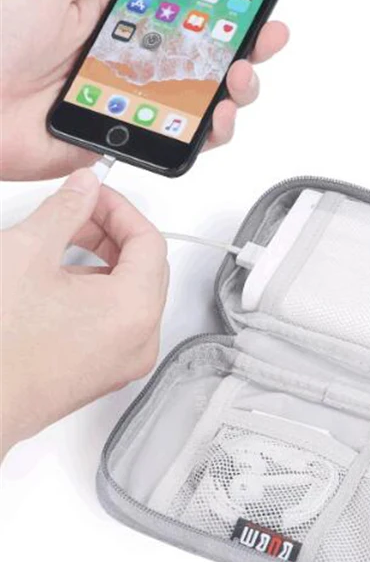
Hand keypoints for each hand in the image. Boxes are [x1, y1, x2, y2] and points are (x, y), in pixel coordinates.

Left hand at [0, 0, 289, 180]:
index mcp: (121, 22)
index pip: (185, 11)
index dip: (222, 4)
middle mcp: (138, 62)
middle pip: (208, 55)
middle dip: (249, 44)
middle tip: (266, 34)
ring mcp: (143, 101)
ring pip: (209, 98)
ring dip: (238, 87)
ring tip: (241, 75)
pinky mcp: (140, 136)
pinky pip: (188, 139)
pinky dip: (213, 131)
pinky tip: (217, 115)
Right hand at [0, 169, 167, 459]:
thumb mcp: (27, 254)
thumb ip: (65, 210)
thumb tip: (85, 187)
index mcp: (135, 310)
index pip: (149, 241)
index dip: (120, 209)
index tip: (94, 194)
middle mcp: (140, 340)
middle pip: (145, 268)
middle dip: (111, 234)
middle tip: (76, 214)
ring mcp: (123, 362)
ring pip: (129, 295)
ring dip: (100, 263)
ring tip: (57, 247)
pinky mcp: (102, 374)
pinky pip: (114, 322)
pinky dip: (94, 295)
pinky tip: (54, 285)